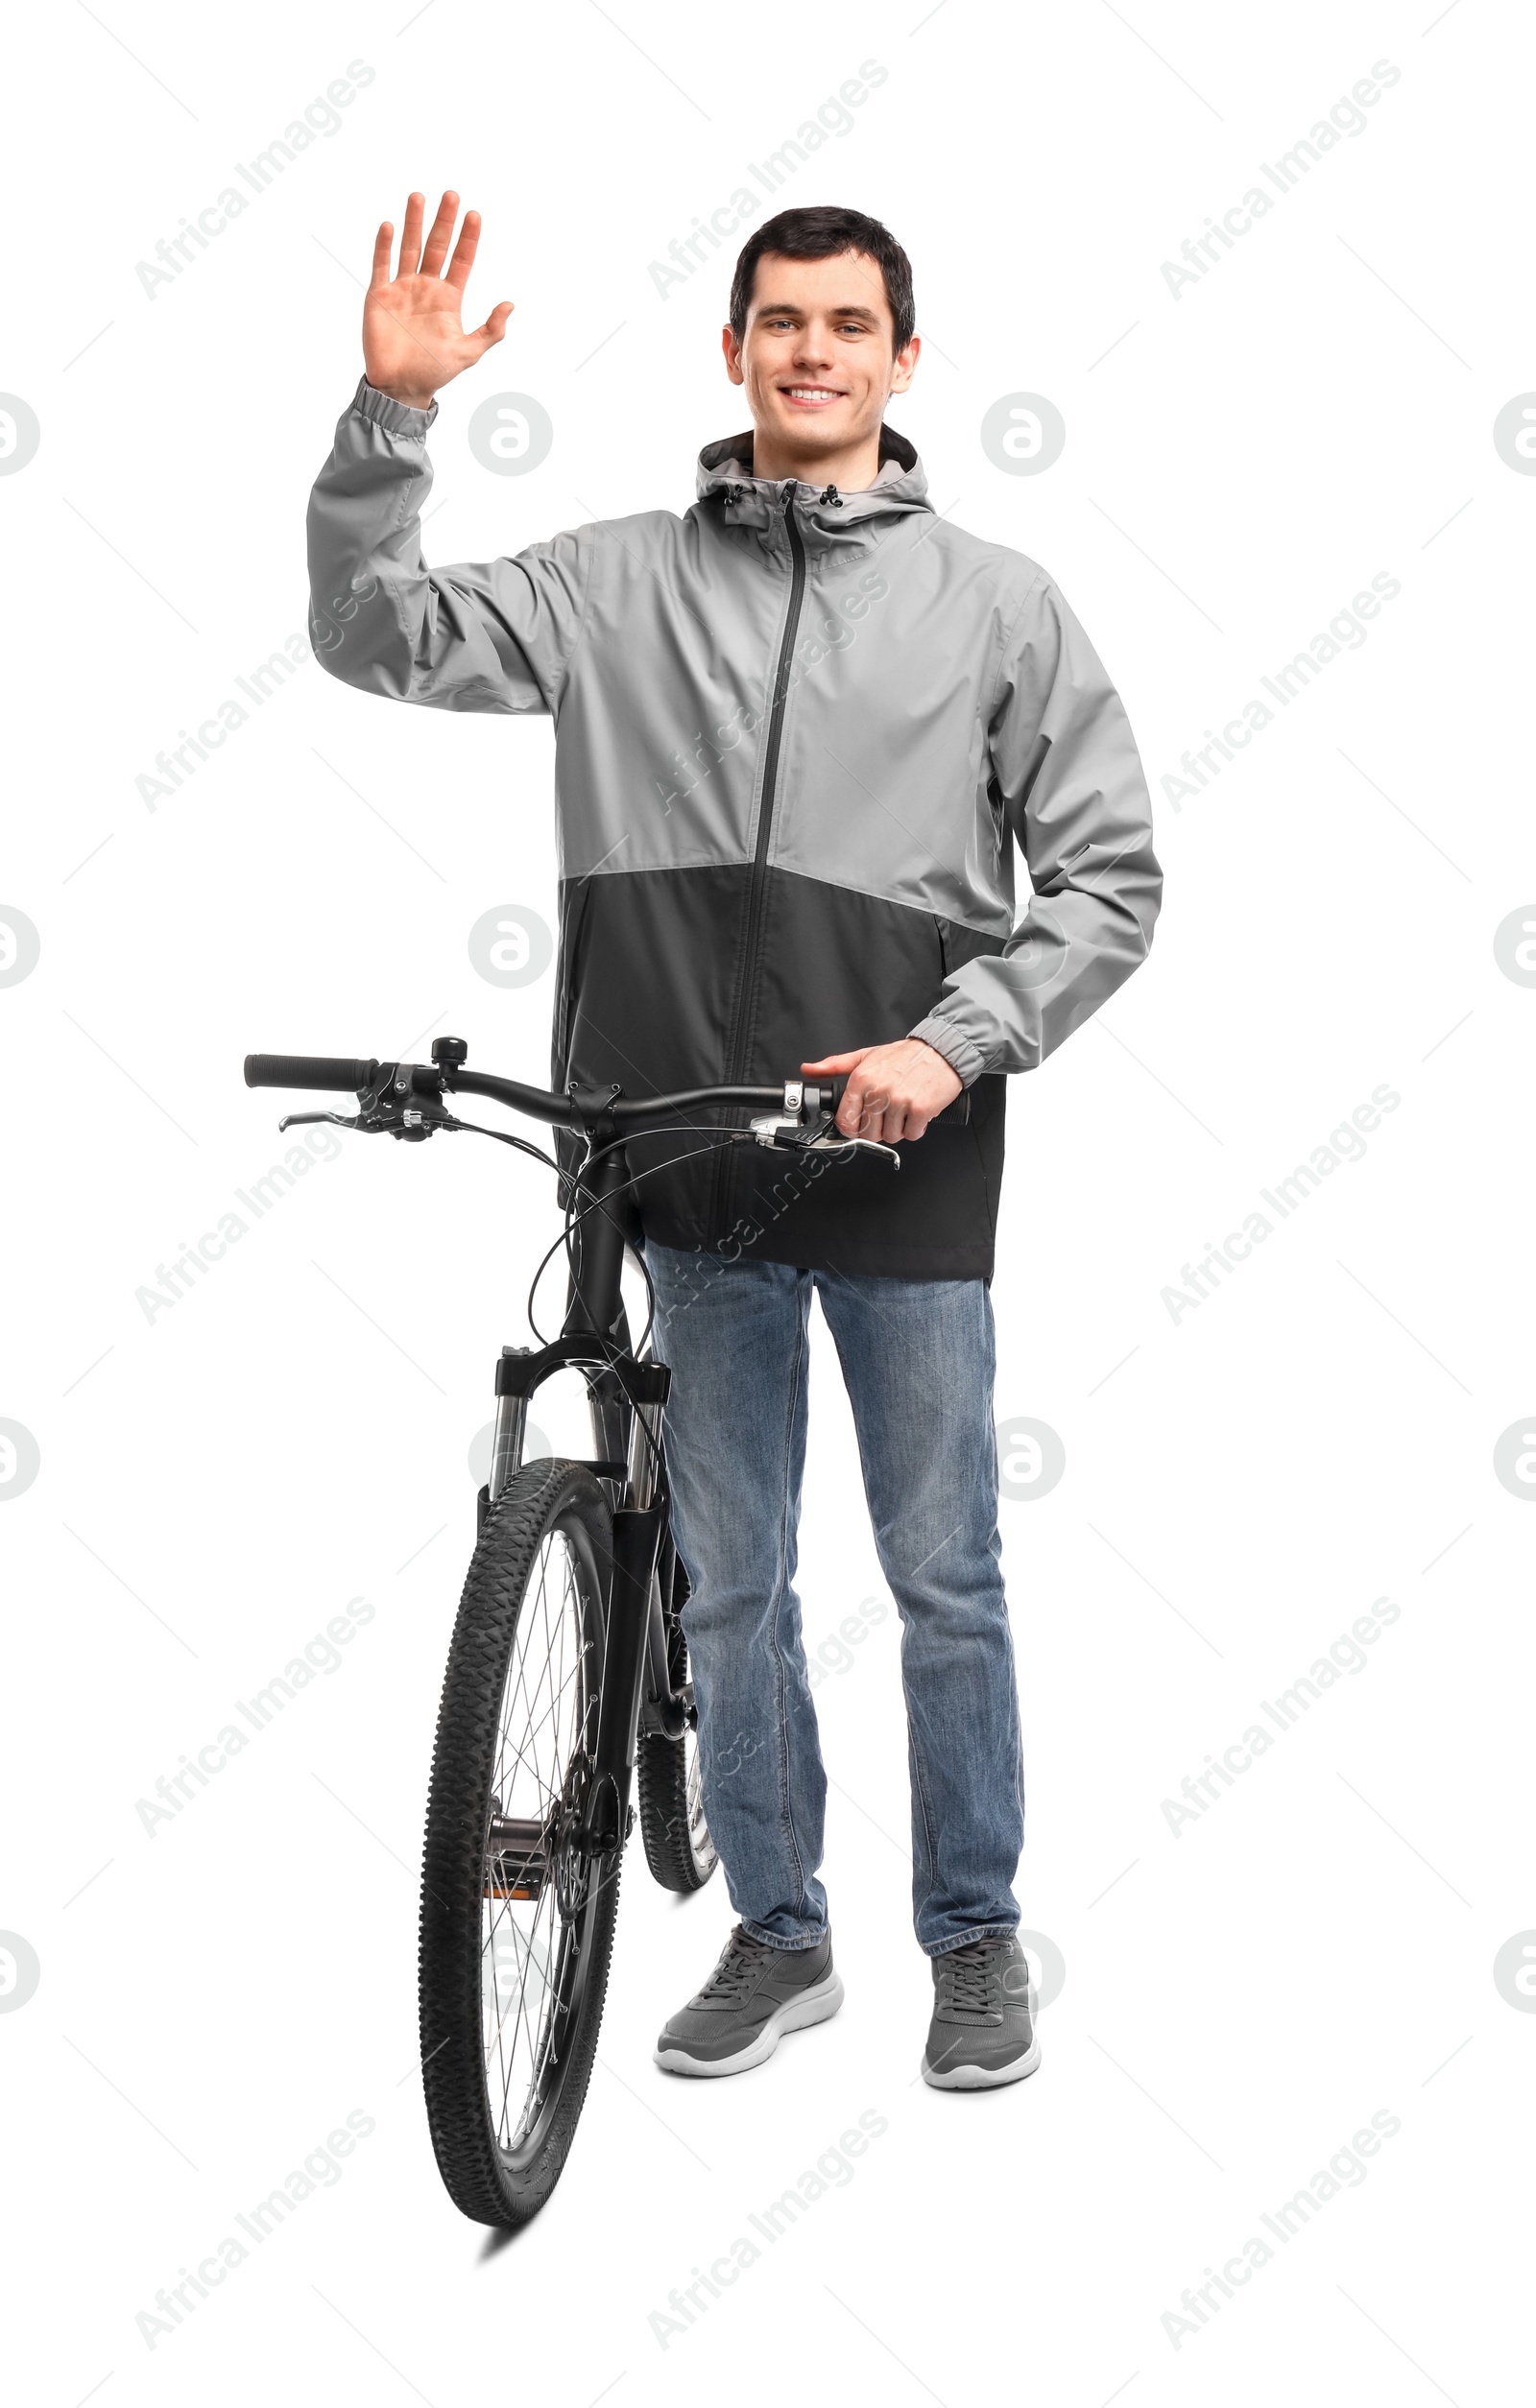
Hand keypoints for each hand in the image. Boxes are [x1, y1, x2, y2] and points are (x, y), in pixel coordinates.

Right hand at [363, 190, 512, 410]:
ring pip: (409, 247)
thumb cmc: (435, 371)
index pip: (461, 260)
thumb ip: (491, 330)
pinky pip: (381, 264)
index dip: (468, 238)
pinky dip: (384, 245)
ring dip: (414, 223)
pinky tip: (389, 226)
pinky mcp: (379, 295)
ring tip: (418, 197)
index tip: (474, 214)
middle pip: (437, 246)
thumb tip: (510, 305)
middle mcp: (426, 287)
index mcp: (448, 298)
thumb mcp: (469, 353)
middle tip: (451, 194)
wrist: (400, 387)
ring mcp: (402, 288)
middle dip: (444, 221)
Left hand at [800, 1038, 962, 1142]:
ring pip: (891, 1136)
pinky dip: (916, 1128)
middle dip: (879, 1129)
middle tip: (889, 1114)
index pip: (846, 1121)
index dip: (853, 1129)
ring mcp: (900, 1100)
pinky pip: (912, 1134)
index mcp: (861, 1079)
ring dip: (899, 1128)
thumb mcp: (865, 1056)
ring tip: (904, 1110)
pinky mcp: (921, 1109)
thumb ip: (834, 1066)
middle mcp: (878, 1090)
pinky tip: (916, 1113)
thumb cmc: (904, 1056)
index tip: (861, 1126)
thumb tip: (809, 1069)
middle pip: (869, 1134)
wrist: (942, 1050)